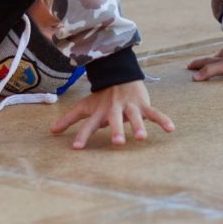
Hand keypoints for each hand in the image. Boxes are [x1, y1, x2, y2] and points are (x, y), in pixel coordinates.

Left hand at [50, 79, 174, 149]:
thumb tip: (51, 131)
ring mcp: (129, 107)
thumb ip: (69, 119)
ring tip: (141, 138)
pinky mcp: (143, 105)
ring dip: (138, 126)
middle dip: (117, 130)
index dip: (82, 135)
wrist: (119, 76)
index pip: (89, 125)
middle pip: (114, 120)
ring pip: (135, 117)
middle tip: (118, 144)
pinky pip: (154, 113)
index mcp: (99, 112)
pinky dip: (162, 120)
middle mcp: (114, 110)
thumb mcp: (85, 107)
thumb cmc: (101, 97)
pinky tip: (171, 129)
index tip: (76, 147)